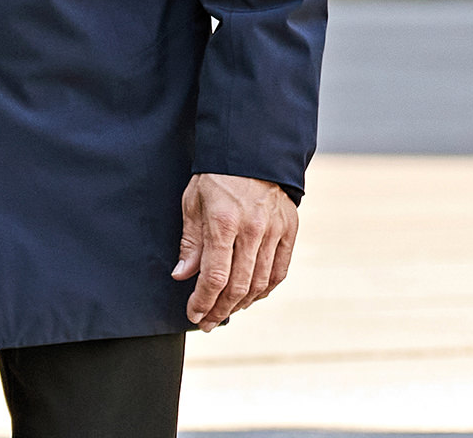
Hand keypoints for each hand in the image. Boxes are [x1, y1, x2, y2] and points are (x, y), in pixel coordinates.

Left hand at [171, 172, 296, 331]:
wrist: (251, 151)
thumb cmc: (216, 176)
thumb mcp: (193, 202)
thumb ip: (190, 241)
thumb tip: (182, 275)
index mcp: (224, 221)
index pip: (214, 276)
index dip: (203, 301)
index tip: (193, 314)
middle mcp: (252, 229)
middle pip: (238, 286)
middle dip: (219, 310)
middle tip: (207, 321)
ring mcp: (274, 231)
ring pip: (260, 284)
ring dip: (241, 304)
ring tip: (225, 311)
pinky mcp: (289, 231)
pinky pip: (279, 272)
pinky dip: (264, 290)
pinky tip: (250, 297)